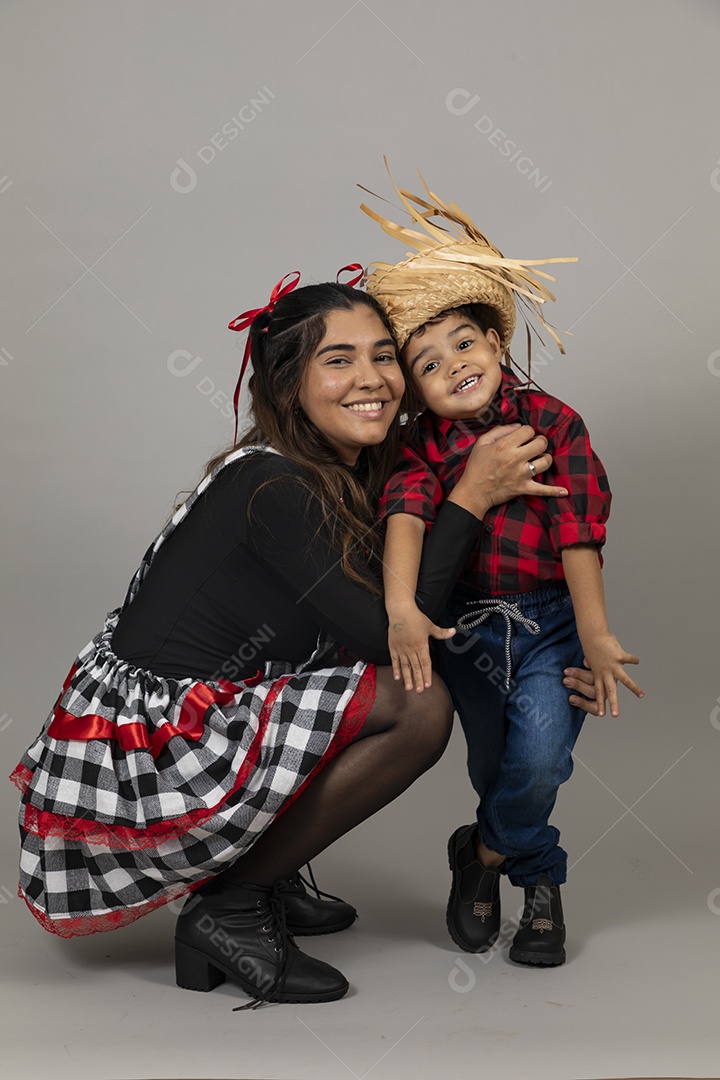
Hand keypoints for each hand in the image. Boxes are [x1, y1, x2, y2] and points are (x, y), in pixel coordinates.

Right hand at [388, 606, 455, 692]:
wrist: (400, 611)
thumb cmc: (415, 618)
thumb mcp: (430, 625)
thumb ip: (441, 633)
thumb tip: (453, 632)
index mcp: (421, 645)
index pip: (425, 663)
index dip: (427, 674)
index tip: (428, 684)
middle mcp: (411, 649)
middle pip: (415, 667)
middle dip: (418, 680)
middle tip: (419, 691)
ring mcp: (401, 649)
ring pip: (405, 666)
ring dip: (407, 677)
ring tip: (408, 687)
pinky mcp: (393, 647)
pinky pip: (394, 660)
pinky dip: (395, 669)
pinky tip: (397, 677)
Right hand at [451, 424, 568, 517]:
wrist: (473, 491)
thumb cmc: (476, 467)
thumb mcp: (482, 442)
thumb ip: (500, 430)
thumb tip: (517, 426)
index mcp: (505, 445)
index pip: (528, 430)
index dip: (527, 432)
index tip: (522, 437)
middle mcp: (516, 459)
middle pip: (541, 443)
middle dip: (539, 442)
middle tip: (533, 445)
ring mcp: (522, 474)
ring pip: (546, 461)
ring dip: (544, 458)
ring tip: (538, 459)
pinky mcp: (524, 488)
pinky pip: (543, 490)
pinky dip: (554, 491)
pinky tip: (564, 491)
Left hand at [574, 634, 643, 717]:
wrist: (592, 634)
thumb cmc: (590, 644)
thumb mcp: (588, 656)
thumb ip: (590, 662)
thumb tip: (586, 663)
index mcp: (597, 674)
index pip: (599, 692)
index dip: (601, 703)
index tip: (602, 714)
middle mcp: (605, 672)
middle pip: (610, 691)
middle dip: (613, 703)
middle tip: (615, 715)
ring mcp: (613, 665)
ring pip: (624, 680)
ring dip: (633, 688)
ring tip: (641, 695)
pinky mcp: (619, 656)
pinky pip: (629, 659)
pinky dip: (633, 660)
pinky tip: (637, 662)